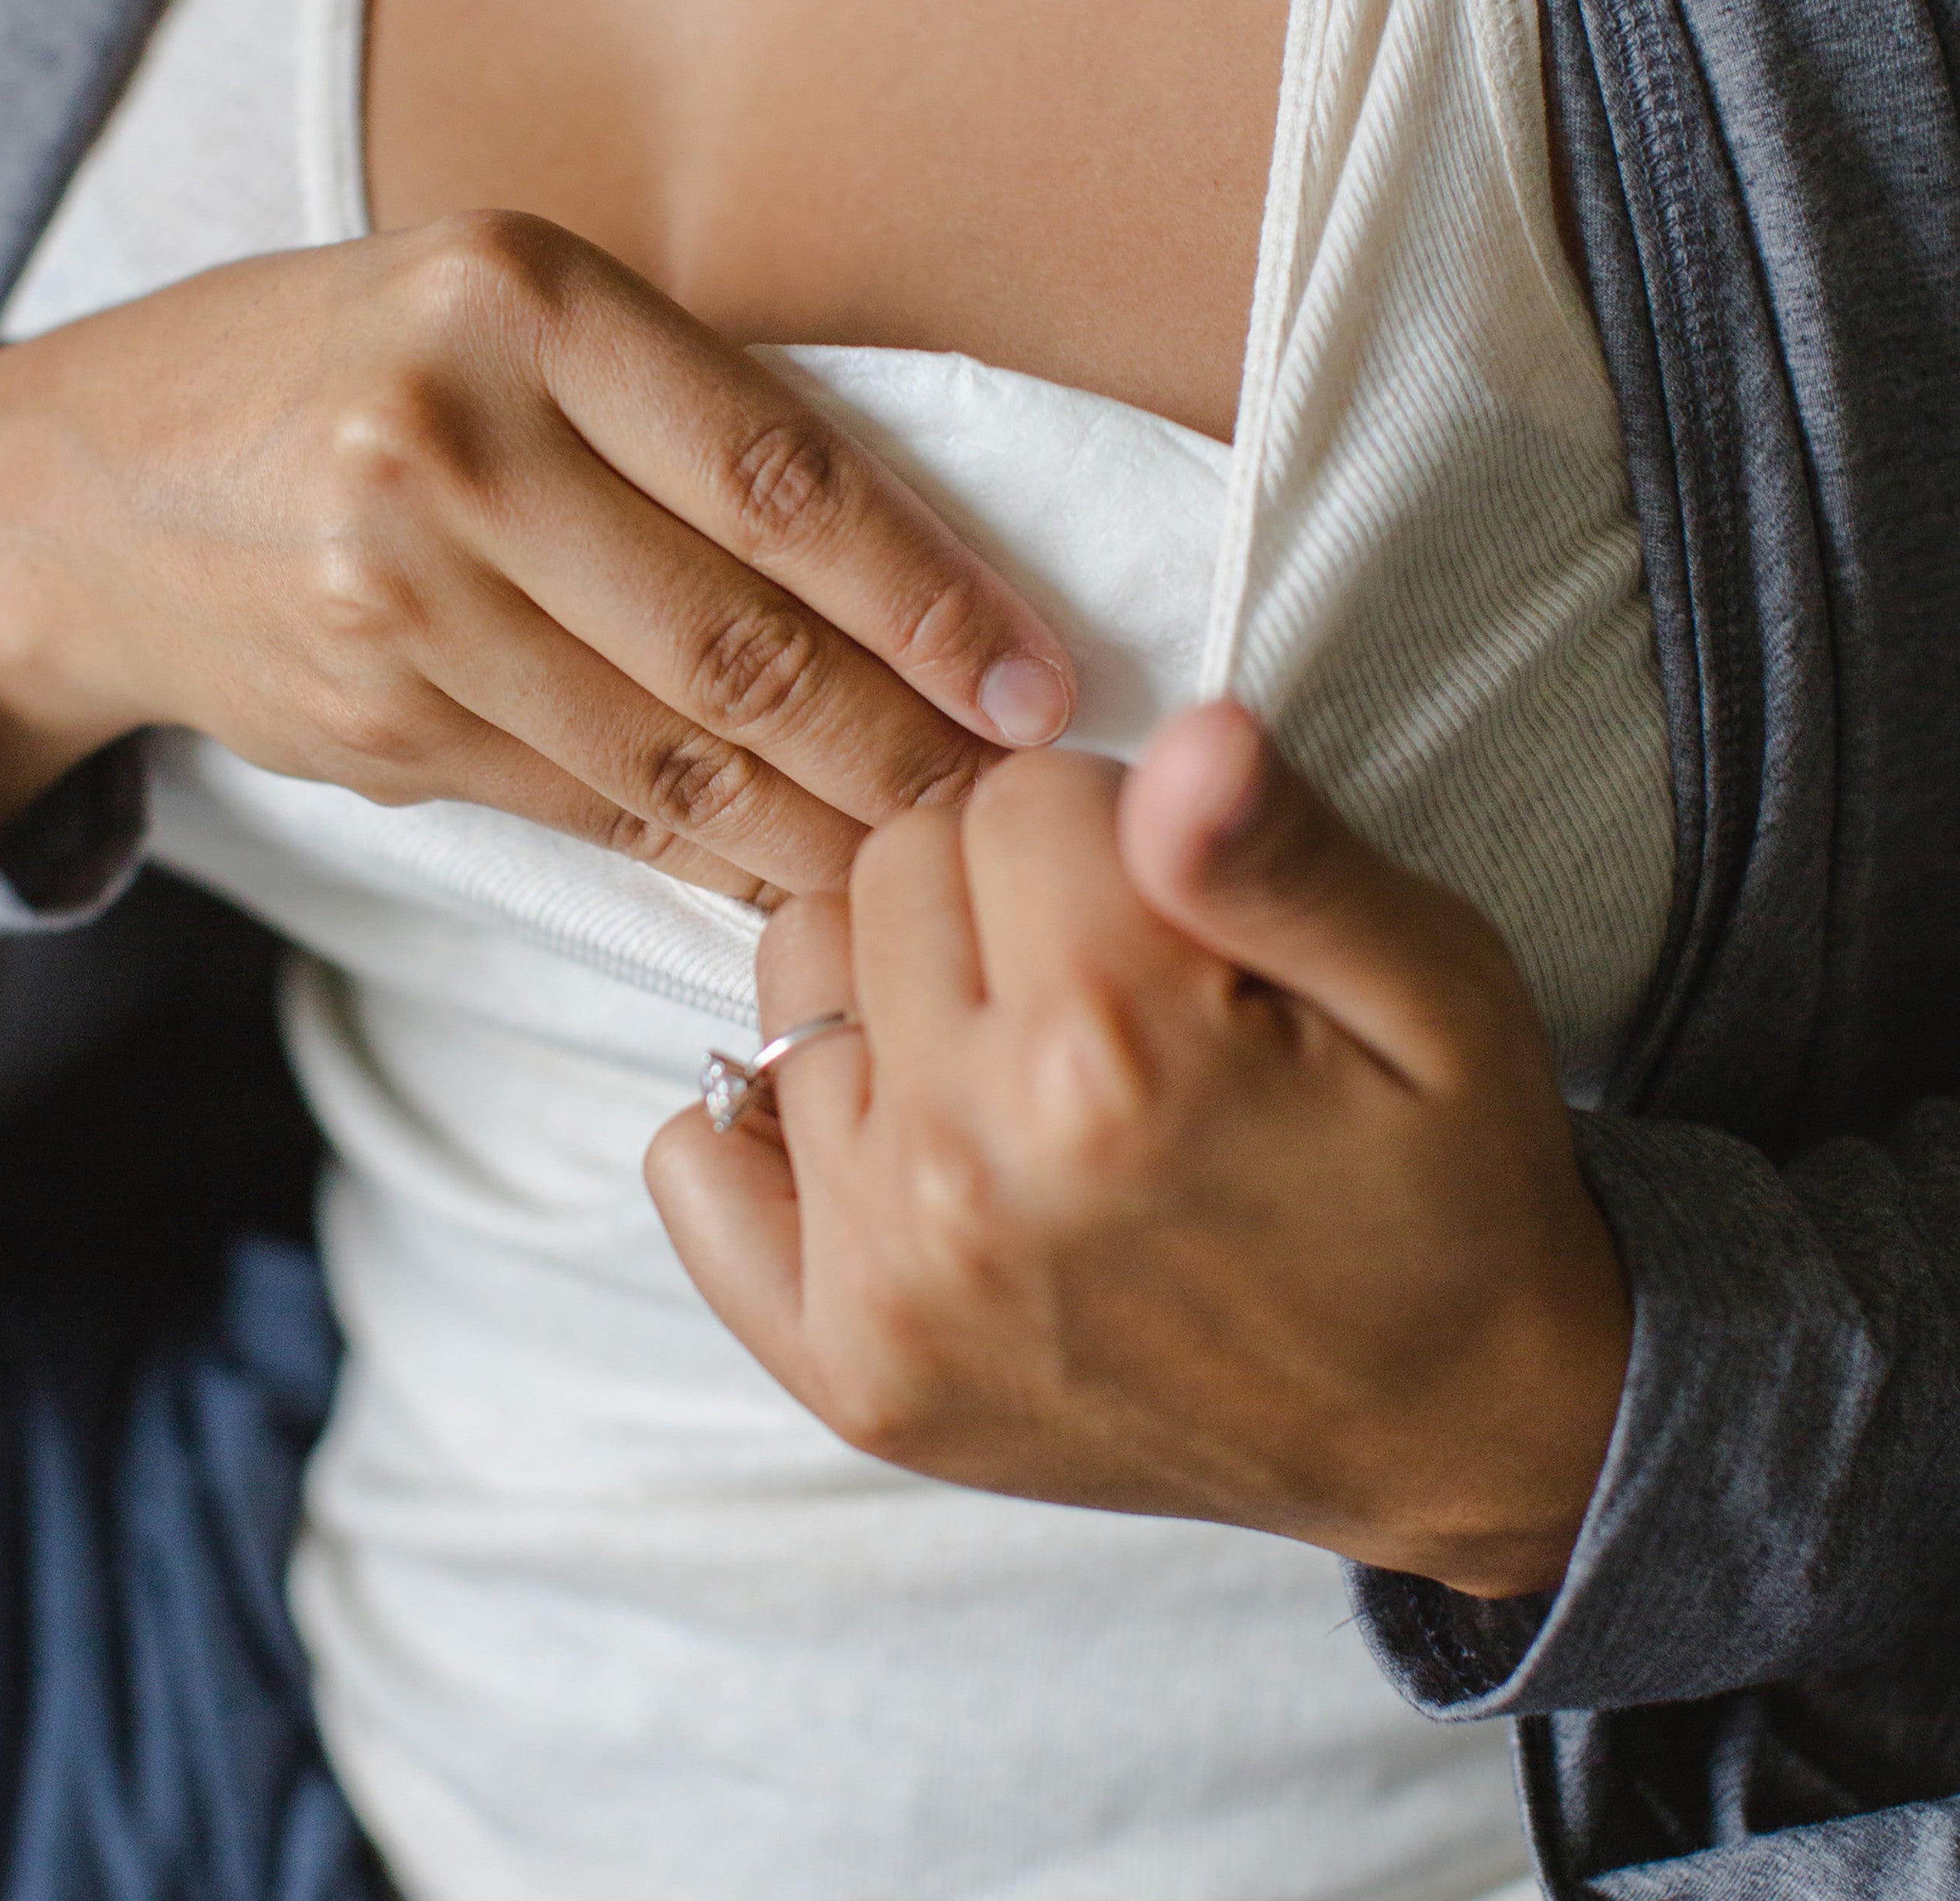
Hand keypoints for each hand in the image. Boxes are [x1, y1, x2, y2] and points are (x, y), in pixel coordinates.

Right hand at [0, 213, 1072, 887]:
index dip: (930, 596)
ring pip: (674, 749)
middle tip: (1005, 802)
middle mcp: (452, 445)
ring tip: (928, 859)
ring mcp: (400, 598)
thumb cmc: (340, 375)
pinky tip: (789, 876)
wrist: (84, 493)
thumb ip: (670, 413)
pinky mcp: (377, 725)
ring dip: (822, 826)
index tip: (1033, 684)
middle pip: (739, 635)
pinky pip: (590, 804)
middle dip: (899, 744)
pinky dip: (706, 855)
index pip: (779, 474)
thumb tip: (902, 575)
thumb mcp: (497, 313)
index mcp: (519, 299)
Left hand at [647, 700, 1630, 1596]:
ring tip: (1024, 1059)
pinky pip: (696, 1160)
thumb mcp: (1434, 986)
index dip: (1109, 820)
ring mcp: (890, 1283)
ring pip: (794, 977)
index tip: (1175, 904)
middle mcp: (971, 1173)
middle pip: (891, 867)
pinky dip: (768, 1121)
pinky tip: (897, 1133)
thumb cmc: (1440, 1183)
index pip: (1016, 792)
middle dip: (999, 886)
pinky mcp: (847, 1368)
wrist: (1456, 1424)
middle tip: (1108, 981)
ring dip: (898, 985)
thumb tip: (1188, 727)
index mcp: (1118, 1054)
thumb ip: (1282, 851)